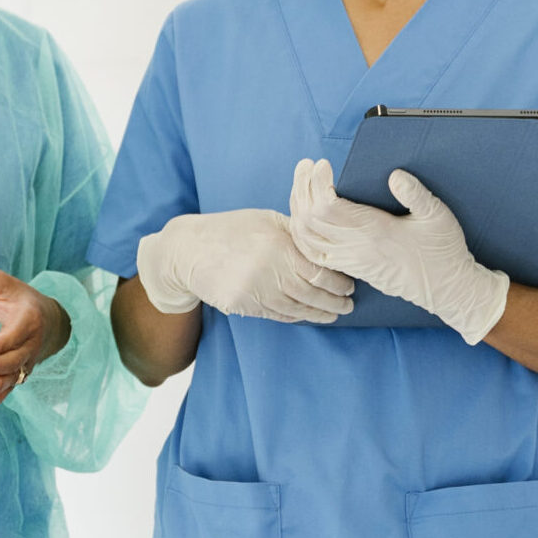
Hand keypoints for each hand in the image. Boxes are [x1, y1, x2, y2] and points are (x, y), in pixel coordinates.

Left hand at [0, 263, 70, 412]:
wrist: (51, 319)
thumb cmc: (19, 297)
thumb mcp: (1, 283)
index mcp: (30, 318)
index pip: (15, 335)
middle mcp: (33, 342)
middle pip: (14, 359)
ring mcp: (30, 359)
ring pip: (14, 375)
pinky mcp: (23, 371)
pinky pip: (13, 386)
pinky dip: (1, 398)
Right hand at [136, 209, 354, 323]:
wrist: (188, 251)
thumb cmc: (230, 230)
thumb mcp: (265, 220)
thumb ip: (295, 232)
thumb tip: (326, 242)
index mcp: (279, 246)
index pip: (321, 272)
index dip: (339, 283)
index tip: (349, 286)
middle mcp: (270, 271)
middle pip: (313, 295)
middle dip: (336, 303)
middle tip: (348, 305)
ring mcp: (255, 291)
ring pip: (297, 310)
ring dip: (319, 315)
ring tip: (333, 315)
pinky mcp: (243, 306)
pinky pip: (277, 315)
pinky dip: (296, 317)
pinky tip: (306, 315)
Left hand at [288, 159, 508, 343]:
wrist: (445, 289)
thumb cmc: (443, 251)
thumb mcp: (438, 216)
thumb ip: (416, 194)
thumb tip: (394, 175)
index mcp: (374, 232)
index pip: (327, 207)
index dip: (318, 183)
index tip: (323, 164)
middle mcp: (355, 249)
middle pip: (309, 219)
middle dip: (302, 188)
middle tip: (306, 165)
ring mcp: (350, 261)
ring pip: (306, 237)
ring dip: (298, 208)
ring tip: (302, 183)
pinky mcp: (350, 268)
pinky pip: (312, 252)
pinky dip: (301, 232)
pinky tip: (303, 214)